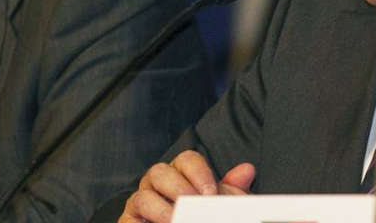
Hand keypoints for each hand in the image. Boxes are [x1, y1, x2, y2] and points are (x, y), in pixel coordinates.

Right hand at [119, 150, 255, 222]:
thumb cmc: (199, 217)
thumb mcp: (218, 205)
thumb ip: (231, 190)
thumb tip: (247, 170)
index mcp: (178, 173)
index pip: (186, 160)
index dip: (198, 173)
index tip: (211, 192)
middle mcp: (155, 184)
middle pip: (160, 172)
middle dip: (178, 189)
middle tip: (194, 207)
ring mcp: (139, 203)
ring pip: (142, 197)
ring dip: (161, 211)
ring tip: (177, 221)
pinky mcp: (127, 222)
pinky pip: (128, 222)